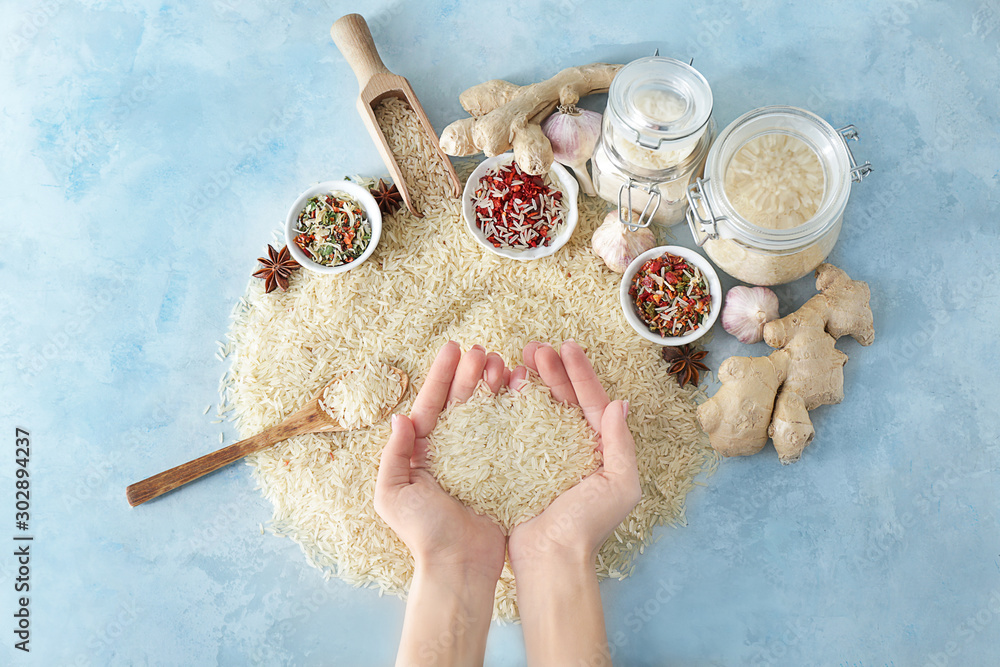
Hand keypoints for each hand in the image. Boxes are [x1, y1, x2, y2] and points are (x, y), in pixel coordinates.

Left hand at [374, 341, 507, 577]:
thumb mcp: (393, 494)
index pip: (430, 405)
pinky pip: (505, 434)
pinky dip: (511, 411)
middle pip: (459, 403)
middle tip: (484, 350)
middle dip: (470, 374)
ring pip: (483, 413)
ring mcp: (475, 460)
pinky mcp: (499, 471)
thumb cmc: (423, 534)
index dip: (441, 376)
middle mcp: (447, 452)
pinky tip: (520, 392)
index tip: (454, 348)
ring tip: (503, 364)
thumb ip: (393, 456)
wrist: (459, 567)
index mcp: (421, 453)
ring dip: (491, 387)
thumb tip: (399, 418)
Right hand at [508, 340, 641, 569]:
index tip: (566, 346)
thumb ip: (621, 444)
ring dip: (530, 382)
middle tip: (533, 348)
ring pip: (540, 408)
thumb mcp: (619, 485)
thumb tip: (620, 403)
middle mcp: (574, 447)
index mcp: (600, 448)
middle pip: (564, 398)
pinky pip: (517, 427)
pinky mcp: (521, 465)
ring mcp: (546, 455)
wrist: (551, 559)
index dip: (580, 372)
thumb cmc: (587, 526)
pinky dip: (511, 406)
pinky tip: (502, 389)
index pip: (592, 401)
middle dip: (551, 370)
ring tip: (516, 361)